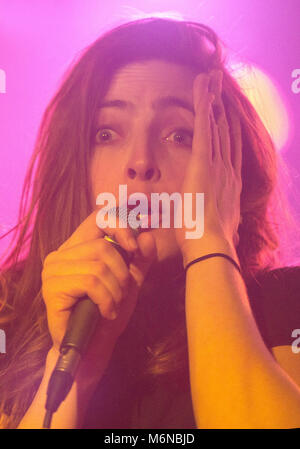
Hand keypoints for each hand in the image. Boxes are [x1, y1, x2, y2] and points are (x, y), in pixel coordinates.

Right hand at [42, 209, 156, 379]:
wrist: (92, 347)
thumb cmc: (108, 312)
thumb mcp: (131, 280)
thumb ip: (140, 258)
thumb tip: (147, 235)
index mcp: (76, 248)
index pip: (97, 218)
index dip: (120, 227)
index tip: (134, 247)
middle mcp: (60, 254)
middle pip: (102, 246)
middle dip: (122, 272)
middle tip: (122, 293)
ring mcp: (53, 270)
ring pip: (98, 266)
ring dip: (115, 289)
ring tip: (113, 305)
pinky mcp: (52, 288)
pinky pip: (91, 282)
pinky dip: (106, 299)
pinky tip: (105, 312)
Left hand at [175, 70, 241, 259]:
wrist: (211, 246)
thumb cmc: (208, 242)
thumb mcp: (216, 229)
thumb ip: (220, 223)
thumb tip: (225, 231)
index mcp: (228, 185)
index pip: (230, 151)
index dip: (229, 132)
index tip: (228, 118)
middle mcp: (227, 170)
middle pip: (225, 133)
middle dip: (222, 110)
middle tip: (221, 91)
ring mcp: (217, 164)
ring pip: (215, 124)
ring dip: (213, 100)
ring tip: (213, 79)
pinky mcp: (204, 161)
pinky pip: (203, 125)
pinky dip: (203, 103)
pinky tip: (203, 83)